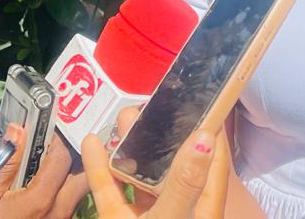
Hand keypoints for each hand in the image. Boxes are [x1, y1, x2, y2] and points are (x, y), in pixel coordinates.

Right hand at [0, 124, 88, 218]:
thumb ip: (8, 161)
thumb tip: (18, 129)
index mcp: (40, 200)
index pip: (63, 159)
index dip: (59, 140)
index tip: (54, 130)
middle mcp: (58, 213)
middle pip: (83, 176)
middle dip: (77, 155)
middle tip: (64, 143)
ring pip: (80, 192)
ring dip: (74, 174)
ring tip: (60, 160)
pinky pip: (71, 206)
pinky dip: (67, 191)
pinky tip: (56, 183)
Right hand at [82, 108, 216, 217]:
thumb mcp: (173, 215)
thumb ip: (185, 181)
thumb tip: (205, 136)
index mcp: (201, 205)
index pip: (212, 160)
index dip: (209, 129)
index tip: (201, 97)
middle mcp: (177, 205)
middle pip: (173, 162)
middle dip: (163, 131)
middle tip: (153, 103)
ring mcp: (145, 215)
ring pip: (140, 173)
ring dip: (131, 144)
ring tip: (125, 115)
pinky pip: (109, 191)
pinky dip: (99, 168)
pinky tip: (92, 142)